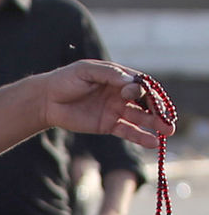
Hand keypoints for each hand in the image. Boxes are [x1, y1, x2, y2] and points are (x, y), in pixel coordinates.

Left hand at [41, 60, 175, 147]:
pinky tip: (153, 142)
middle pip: (145, 102)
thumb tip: (131, 82)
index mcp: (118, 78)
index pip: (139, 84)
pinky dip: (140, 137)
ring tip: (167, 132)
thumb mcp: (85, 71)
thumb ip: (108, 74)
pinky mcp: (108, 125)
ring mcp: (116, 110)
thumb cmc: (65, 80)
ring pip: (140, 118)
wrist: (46, 100)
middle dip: (158, 110)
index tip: (132, 93)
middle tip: (168, 120)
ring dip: (154, 124)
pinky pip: (128, 131)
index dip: (141, 89)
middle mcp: (120, 94)